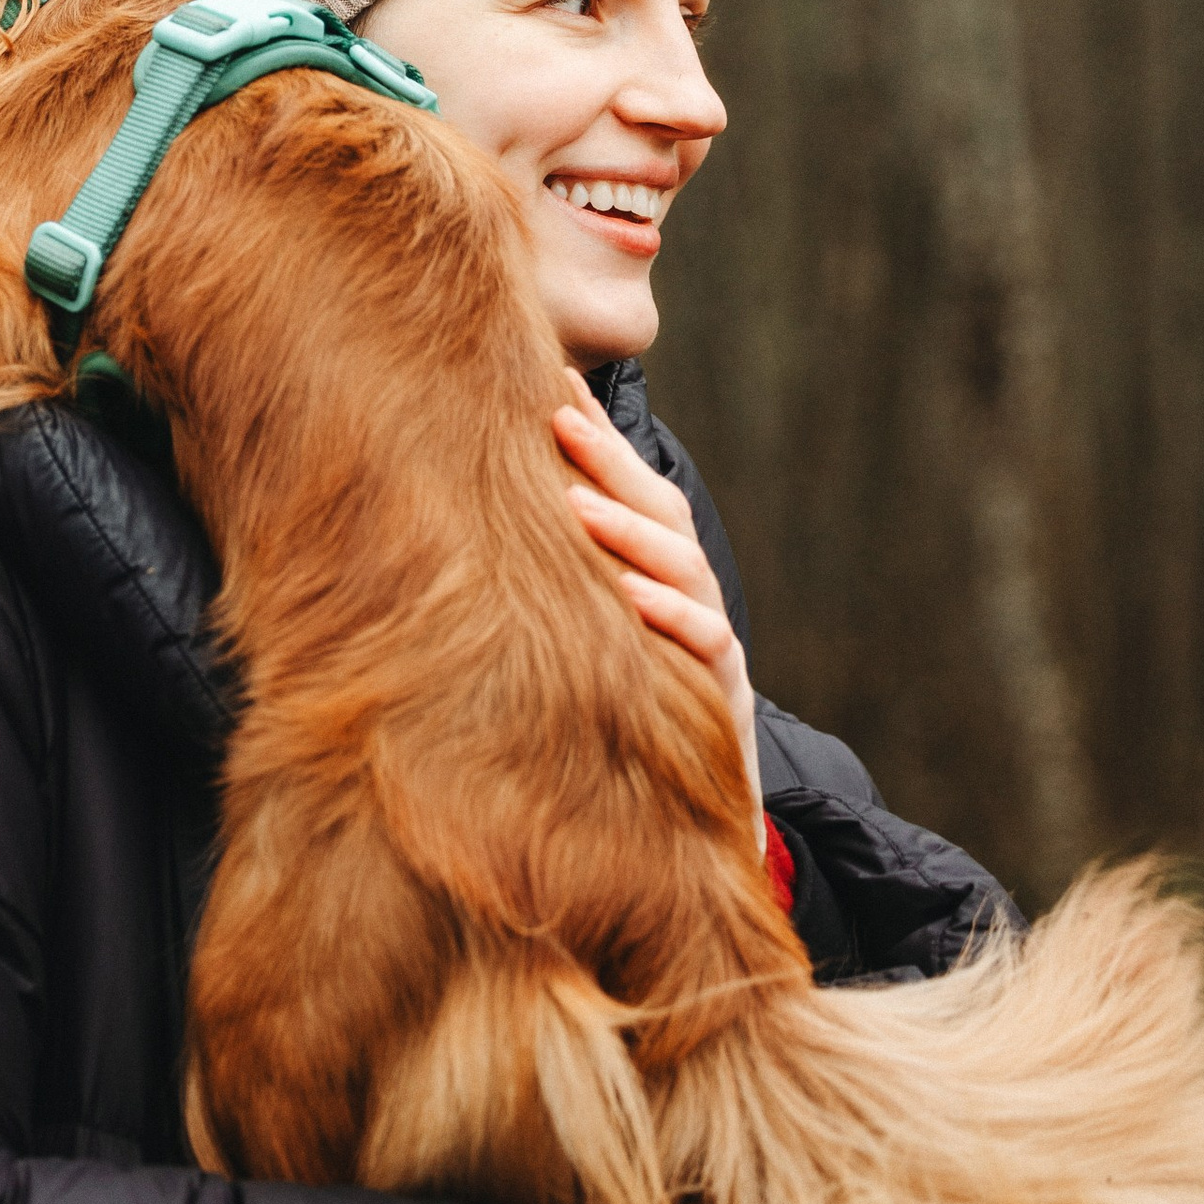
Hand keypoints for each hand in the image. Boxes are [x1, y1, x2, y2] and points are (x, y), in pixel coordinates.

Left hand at [554, 398, 760, 848]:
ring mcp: (707, 635)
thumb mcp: (590, 641)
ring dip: (629, 530)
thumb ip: (560, 585)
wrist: (697, 815)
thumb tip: (480, 534)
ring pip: (680, 565)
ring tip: (576, 502)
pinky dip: (670, 615)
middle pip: (653, 508)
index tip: (548, 388)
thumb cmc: (628, 711)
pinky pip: (703, 641)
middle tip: (555, 412)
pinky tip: (632, 598)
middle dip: (607, 459)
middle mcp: (683, 591)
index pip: (626, 490)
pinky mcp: (722, 687)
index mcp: (651, 572)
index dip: (593, 439)